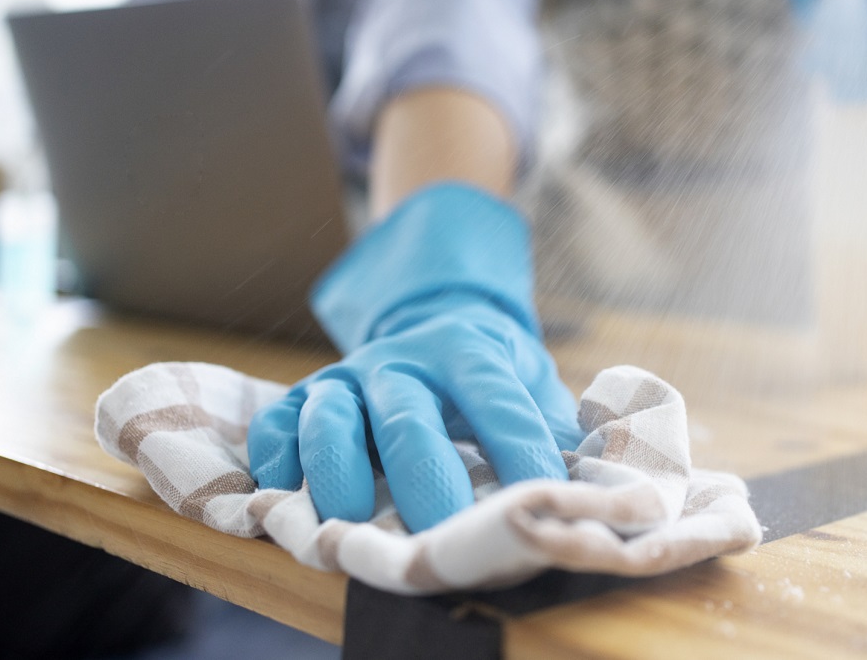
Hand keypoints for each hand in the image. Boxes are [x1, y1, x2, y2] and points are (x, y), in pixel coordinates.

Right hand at [247, 184, 581, 532]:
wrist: (434, 325)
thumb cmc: (493, 379)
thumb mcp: (535, 385)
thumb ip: (560, 430)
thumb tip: (593, 490)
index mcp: (469, 350)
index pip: (498, 404)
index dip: (521, 455)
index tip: (542, 505)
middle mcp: (403, 359)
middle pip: (408, 421)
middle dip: (425, 484)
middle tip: (441, 541)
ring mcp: (348, 375)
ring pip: (330, 418)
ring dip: (337, 474)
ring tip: (353, 524)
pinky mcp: (303, 394)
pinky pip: (273, 424)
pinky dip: (273, 462)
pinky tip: (284, 497)